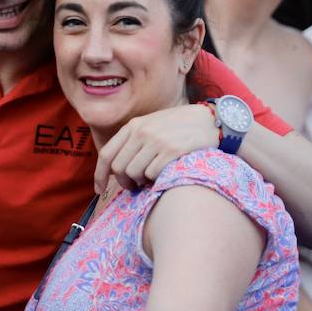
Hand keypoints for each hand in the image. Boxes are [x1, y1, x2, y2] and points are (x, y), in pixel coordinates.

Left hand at [94, 103, 216, 193]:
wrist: (212, 121)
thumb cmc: (180, 127)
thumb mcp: (152, 125)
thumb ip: (133, 141)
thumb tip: (115, 169)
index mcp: (134, 125)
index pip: (106, 154)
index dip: (100, 175)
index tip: (99, 189)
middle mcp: (142, 132)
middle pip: (119, 168)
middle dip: (124, 182)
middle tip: (135, 185)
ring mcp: (157, 141)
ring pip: (134, 173)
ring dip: (141, 181)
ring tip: (151, 177)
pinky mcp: (172, 151)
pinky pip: (152, 174)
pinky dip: (155, 179)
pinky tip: (163, 173)